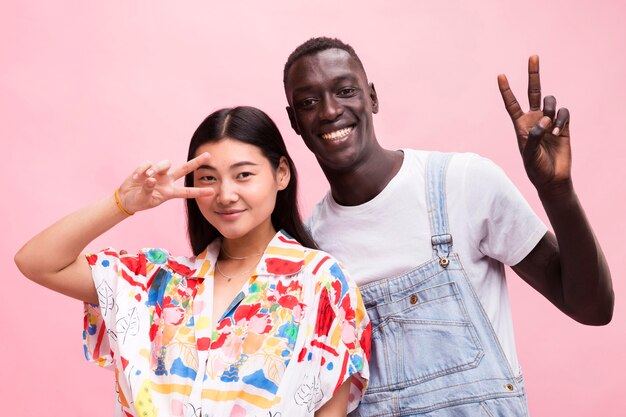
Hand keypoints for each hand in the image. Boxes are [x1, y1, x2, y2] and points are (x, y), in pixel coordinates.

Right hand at [117, 152, 212, 213]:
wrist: (126, 198)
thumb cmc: (138, 201)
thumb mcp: (144, 199)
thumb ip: (148, 189)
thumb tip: (152, 179)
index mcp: (170, 192)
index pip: (187, 192)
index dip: (199, 192)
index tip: (212, 191)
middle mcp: (167, 181)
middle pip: (184, 169)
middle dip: (196, 162)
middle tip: (208, 155)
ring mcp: (158, 173)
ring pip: (165, 164)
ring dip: (156, 168)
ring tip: (146, 176)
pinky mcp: (148, 168)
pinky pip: (148, 163)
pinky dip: (142, 169)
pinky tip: (137, 177)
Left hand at [498, 55, 571, 192]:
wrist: (552, 178)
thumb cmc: (535, 168)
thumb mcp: (528, 153)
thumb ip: (534, 135)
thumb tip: (544, 119)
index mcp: (520, 125)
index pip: (511, 104)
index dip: (506, 90)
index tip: (500, 75)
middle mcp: (534, 119)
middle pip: (533, 91)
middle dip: (533, 74)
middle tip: (533, 56)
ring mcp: (549, 120)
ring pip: (550, 101)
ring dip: (550, 112)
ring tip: (550, 130)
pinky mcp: (564, 125)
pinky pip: (563, 113)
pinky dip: (561, 121)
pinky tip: (558, 133)